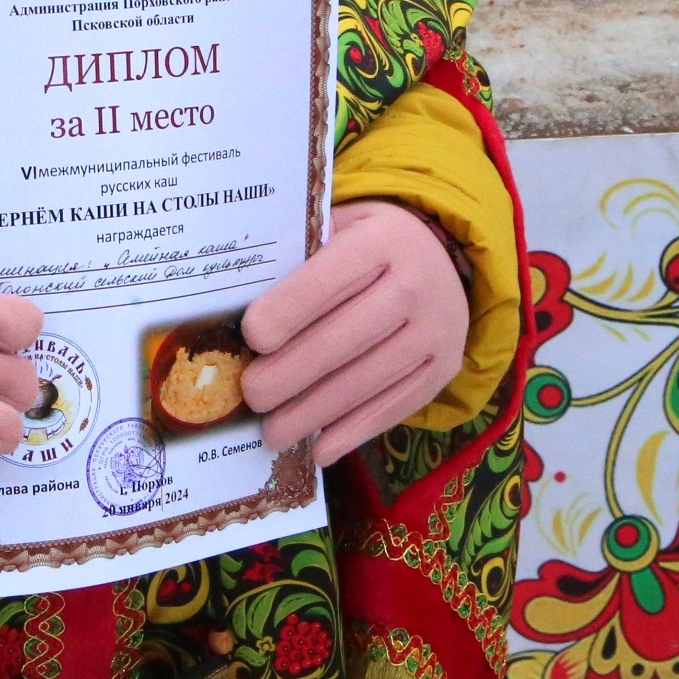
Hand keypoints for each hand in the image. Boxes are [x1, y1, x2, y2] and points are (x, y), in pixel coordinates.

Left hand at [242, 200, 467, 465]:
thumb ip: (299, 257)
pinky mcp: (442, 369)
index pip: (329, 278)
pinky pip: (395, 406)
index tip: (252, 338)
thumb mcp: (340, 229)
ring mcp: (435, 331)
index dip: (288, 310)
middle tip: (251, 396)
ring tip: (273, 433)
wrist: (442, 261)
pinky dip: (353, 432)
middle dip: (291, 373)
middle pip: (345, 337)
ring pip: (367, 380)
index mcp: (381, 241)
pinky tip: (319, 449)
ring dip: (314, 413)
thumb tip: (236, 307)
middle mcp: (416, 285)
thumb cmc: (367, 248)